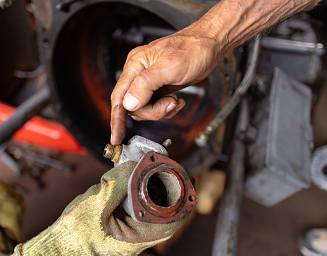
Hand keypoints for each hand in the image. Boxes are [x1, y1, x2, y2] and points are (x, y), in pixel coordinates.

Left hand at [0, 163, 24, 252]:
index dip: (10, 243)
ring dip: (8, 220)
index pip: (19, 239)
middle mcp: (22, 210)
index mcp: (14, 220)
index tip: (2, 241)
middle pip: (18, 228)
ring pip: (18, 218)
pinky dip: (9, 211)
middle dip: (8, 230)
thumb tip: (7, 250)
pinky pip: (17, 209)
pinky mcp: (18, 195)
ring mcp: (21, 201)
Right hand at [14, 161, 188, 255]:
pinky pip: (143, 214)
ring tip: (162, 174)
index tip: (186, 180)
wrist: (60, 243)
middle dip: (172, 193)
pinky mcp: (127, 231)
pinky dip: (147, 199)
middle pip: (167, 217)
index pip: (170, 221)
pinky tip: (143, 184)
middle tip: (174, 171)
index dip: (182, 200)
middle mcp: (138, 241)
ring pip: (156, 215)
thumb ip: (118, 183)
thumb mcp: (96, 201)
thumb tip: (135, 166)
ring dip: (160, 195)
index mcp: (135, 239)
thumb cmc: (75, 228)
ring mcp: (133, 237)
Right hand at [110, 23, 222, 144]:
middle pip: (134, 107)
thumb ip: (145, 85)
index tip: (116, 138)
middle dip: (153, 111)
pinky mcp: (159, 87)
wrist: (209, 45)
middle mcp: (139, 74)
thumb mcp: (168, 66)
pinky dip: (167, 108)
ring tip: (175, 99)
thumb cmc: (192, 48)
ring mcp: (149, 81)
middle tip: (169, 103)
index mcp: (135, 65)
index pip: (119, 97)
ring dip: (162, 110)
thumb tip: (129, 103)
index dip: (116, 120)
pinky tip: (177, 99)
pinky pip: (156, 106)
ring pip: (146, 109)